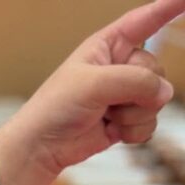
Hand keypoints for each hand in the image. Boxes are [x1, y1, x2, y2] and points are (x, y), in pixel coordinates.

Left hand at [0, 0, 182, 184]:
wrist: (41, 148)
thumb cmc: (55, 108)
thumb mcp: (93, 84)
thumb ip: (135, 81)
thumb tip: (164, 93)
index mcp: (108, 46)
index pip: (143, 21)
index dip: (166, 8)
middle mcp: (120, 67)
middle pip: (156, 70)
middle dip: (138, 90)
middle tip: (108, 102)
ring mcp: (124, 95)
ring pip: (156, 99)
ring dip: (134, 113)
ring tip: (106, 117)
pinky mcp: (125, 120)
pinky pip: (150, 122)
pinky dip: (135, 130)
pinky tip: (113, 132)